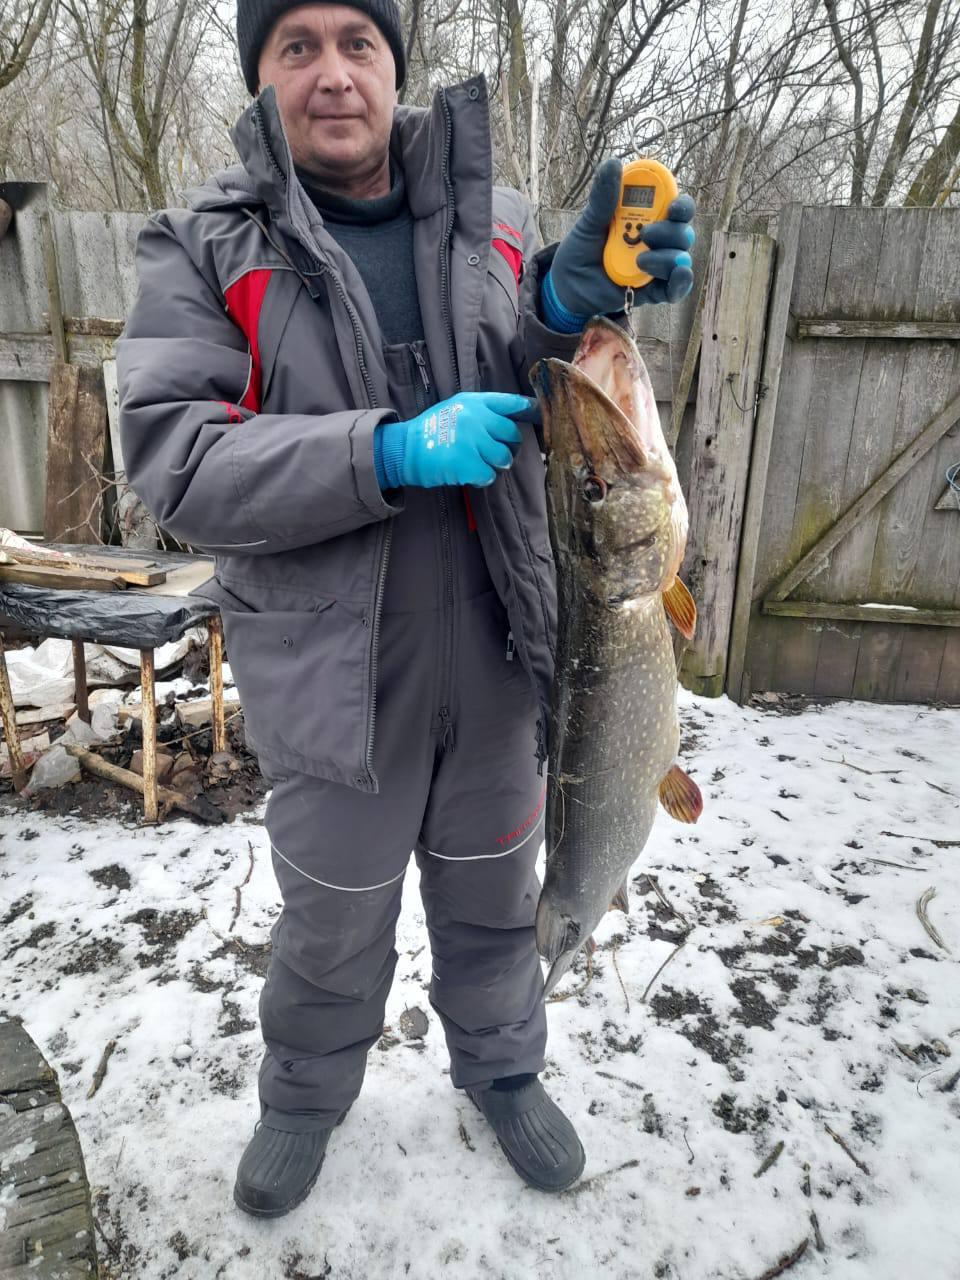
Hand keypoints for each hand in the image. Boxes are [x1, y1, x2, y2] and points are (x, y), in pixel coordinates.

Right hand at [376, 392, 532, 488]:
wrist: (405, 449)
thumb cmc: (431, 430)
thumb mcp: (455, 408)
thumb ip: (481, 411)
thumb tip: (510, 421)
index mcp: (475, 403)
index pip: (511, 403)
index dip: (529, 409)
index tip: (540, 413)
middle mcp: (477, 419)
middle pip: (513, 435)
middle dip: (508, 446)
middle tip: (495, 453)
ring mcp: (474, 441)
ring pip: (504, 457)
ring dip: (496, 464)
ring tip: (480, 463)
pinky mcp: (469, 464)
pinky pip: (490, 475)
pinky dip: (482, 478)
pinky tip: (470, 474)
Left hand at [545, 157, 695, 323]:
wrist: (566, 286)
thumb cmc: (580, 250)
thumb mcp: (589, 222)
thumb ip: (603, 198)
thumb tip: (613, 163)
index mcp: (645, 219)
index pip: (674, 207)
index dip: (681, 205)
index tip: (673, 206)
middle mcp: (656, 241)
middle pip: (682, 232)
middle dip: (671, 232)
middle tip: (647, 234)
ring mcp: (655, 266)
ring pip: (679, 258)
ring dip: (667, 258)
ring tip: (640, 260)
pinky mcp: (651, 291)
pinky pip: (673, 289)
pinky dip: (681, 282)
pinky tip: (680, 274)